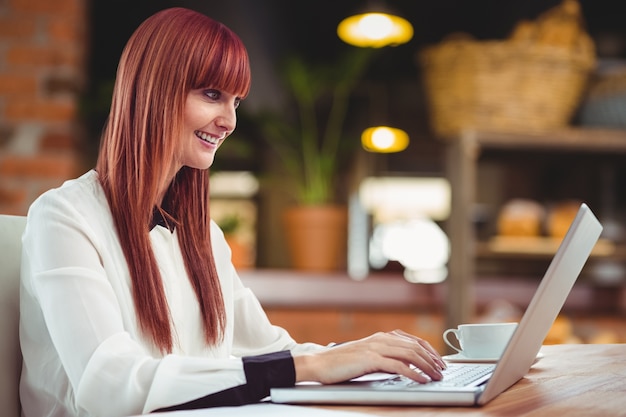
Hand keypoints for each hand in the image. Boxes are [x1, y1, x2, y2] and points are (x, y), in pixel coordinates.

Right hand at [293, 329, 445, 383]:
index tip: (440, 362)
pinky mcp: (370, 359)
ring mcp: (375, 348)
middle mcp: (380, 339)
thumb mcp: (367, 357)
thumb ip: (384, 357)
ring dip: (427, 366)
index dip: (429, 351)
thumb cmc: (341, 363)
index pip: (413, 341)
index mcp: (381, 337)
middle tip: (443, 371)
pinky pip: (398, 366)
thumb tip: (404, 366)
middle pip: (415, 347)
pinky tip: (421, 380)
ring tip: (436, 377)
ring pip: (410, 354)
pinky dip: (413, 373)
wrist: (319, 363)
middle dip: (433, 359)